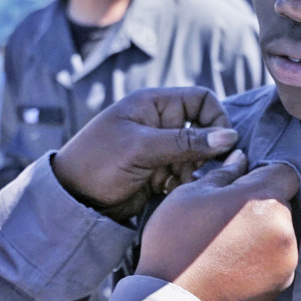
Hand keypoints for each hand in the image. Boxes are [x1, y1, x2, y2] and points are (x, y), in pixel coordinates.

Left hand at [52, 87, 238, 220]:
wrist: (71, 200)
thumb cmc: (98, 163)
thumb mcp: (141, 148)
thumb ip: (186, 141)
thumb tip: (230, 136)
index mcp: (153, 105)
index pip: (201, 100)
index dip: (217, 118)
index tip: (223, 144)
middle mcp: (160, 124)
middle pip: (204, 130)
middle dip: (207, 151)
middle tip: (198, 169)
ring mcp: (160, 150)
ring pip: (198, 156)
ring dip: (195, 170)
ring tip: (179, 182)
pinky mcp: (159, 173)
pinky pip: (186, 174)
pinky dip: (185, 183)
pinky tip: (171, 191)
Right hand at [137, 150, 300, 300]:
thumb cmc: (177, 243)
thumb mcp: (190, 196)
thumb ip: (223, 174)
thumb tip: (241, 159)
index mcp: (263, 198)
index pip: (283, 172)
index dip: (263, 173)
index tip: (242, 185)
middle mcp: (284, 226)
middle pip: (281, 203)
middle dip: (259, 205)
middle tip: (225, 218)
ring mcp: (287, 256)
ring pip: (280, 231)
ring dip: (262, 232)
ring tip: (227, 245)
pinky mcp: (284, 280)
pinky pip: (278, 257)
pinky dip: (263, 256)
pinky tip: (234, 263)